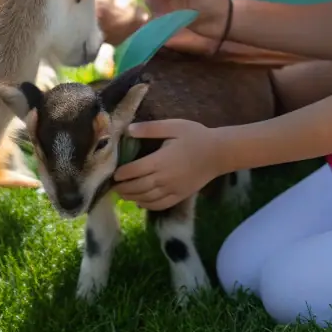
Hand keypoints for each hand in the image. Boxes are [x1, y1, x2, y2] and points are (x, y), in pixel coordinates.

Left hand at [112, 120, 226, 210]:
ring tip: (123, 195)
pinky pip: (160, 204)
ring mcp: (172, 189)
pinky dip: (147, 205)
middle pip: (138, 187)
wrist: (218, 153)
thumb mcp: (173, 126)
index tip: (114, 174)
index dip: (122, 174)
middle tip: (113, 187)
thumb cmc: (195, 136)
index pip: (134, 170)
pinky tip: (140, 202)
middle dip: (123, 188)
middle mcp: (164, 178)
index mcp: (160, 160)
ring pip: (147, 198)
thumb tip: (128, 130)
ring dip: (132, 197)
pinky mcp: (180, 195)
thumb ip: (150, 128)